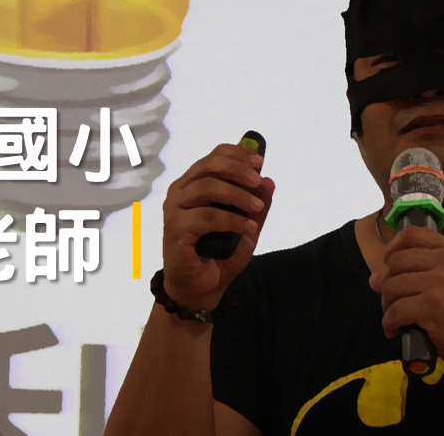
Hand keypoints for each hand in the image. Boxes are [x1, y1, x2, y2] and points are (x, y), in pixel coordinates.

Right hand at [162, 143, 275, 310]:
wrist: (201, 289)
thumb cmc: (219, 254)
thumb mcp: (246, 226)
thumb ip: (256, 205)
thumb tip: (269, 182)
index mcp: (193, 184)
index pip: (213, 157)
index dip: (237, 154)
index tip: (260, 161)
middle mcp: (179, 192)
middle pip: (209, 167)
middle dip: (238, 170)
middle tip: (258, 182)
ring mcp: (174, 210)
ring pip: (207, 189)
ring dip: (238, 196)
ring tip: (258, 208)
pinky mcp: (175, 230)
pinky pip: (207, 217)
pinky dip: (232, 220)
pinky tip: (248, 228)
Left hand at [369, 226, 443, 373]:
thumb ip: (416, 273)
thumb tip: (374, 278)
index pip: (411, 234)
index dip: (392, 247)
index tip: (388, 263)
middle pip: (396, 261)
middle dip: (387, 283)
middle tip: (392, 300)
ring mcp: (439, 282)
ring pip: (392, 286)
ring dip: (387, 305)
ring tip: (395, 317)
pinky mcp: (431, 305)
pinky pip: (396, 311)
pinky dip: (389, 323)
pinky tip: (394, 330)